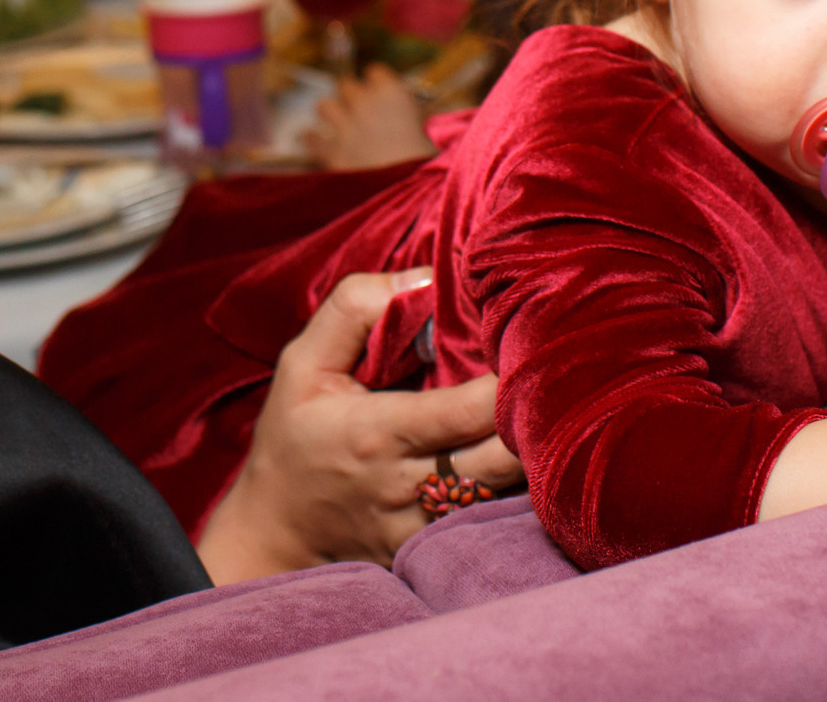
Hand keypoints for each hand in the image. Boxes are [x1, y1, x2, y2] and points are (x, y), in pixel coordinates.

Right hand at [196, 268, 521, 583]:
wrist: (276, 527)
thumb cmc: (294, 433)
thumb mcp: (302, 361)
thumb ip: (354, 310)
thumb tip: (425, 279)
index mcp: (377, 432)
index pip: (468, 411)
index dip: (509, 381)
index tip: (528, 347)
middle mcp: (407, 484)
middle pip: (505, 456)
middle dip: (537, 416)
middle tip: (550, 377)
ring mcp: (425, 525)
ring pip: (509, 491)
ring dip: (532, 450)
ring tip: (542, 409)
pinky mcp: (436, 548)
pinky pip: (494, 516)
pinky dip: (513, 483)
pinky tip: (517, 450)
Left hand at [302, 65, 438, 171]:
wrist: (408, 190)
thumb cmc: (426, 159)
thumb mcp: (429, 129)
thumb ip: (415, 114)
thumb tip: (411, 112)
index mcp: (390, 92)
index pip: (375, 70)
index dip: (376, 79)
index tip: (378, 87)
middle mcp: (363, 102)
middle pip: (346, 84)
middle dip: (350, 94)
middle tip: (357, 105)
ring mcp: (344, 125)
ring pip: (324, 105)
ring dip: (329, 111)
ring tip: (334, 120)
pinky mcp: (331, 150)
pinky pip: (311, 138)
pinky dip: (311, 140)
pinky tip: (310, 140)